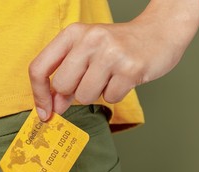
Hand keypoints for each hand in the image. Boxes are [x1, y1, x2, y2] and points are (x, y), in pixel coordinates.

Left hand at [29, 0, 198, 120]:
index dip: (39, 95)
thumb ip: (67, 77)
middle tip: (91, 82)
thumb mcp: (86, 53)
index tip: (45, 112)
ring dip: (97, 94)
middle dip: (74, 93)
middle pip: (62, 86)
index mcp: (73, 33)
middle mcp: (90, 39)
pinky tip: (123, 79)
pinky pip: (110, 99)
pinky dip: (116, 94)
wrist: (159, 33)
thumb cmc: (118, 46)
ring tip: (110, 77)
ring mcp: (111, 53)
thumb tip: (52, 108)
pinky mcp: (130, 69)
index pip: (39, 68)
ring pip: (85, 96)